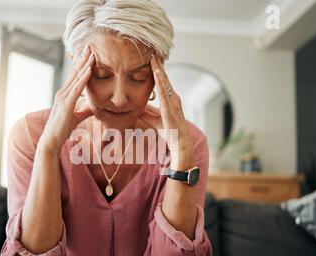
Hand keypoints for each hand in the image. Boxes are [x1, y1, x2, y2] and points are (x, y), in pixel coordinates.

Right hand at [40, 46, 94, 155]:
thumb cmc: (62, 128)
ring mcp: (63, 97)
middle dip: (82, 59)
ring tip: (92, 54)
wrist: (52, 139)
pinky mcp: (66, 104)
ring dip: (85, 65)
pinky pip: (76, 89)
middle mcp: (62, 92)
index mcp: (65, 94)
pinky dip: (83, 79)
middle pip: (75, 73)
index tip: (89, 54)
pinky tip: (89, 70)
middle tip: (90, 46)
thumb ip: (86, 109)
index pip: (75, 76)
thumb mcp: (77, 117)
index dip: (82, 64)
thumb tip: (96, 106)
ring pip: (76, 78)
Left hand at [140, 54, 193, 168]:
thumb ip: (146, 112)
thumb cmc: (169, 132)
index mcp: (170, 100)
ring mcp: (174, 101)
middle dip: (159, 66)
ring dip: (159, 69)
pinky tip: (156, 72)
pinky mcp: (171, 107)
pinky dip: (161, 80)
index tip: (152, 61)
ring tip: (153, 57)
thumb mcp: (153, 120)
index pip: (163, 83)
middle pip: (165, 79)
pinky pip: (165, 90)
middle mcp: (174, 98)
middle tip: (152, 52)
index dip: (157, 72)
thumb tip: (136, 107)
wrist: (179, 142)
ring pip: (165, 81)